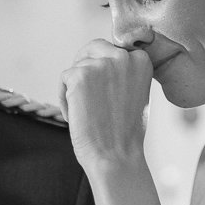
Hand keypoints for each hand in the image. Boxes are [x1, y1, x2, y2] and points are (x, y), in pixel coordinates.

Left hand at [59, 39, 152, 169]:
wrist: (116, 155)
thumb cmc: (126, 131)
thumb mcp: (137, 91)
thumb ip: (124, 71)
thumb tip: (102, 60)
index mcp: (141, 59)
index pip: (113, 48)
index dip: (103, 66)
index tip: (102, 87)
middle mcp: (122, 56)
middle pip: (92, 48)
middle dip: (85, 67)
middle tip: (84, 93)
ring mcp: (100, 64)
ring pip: (77, 65)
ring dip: (75, 87)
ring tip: (85, 112)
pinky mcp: (79, 75)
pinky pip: (64, 78)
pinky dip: (64, 97)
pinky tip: (76, 115)